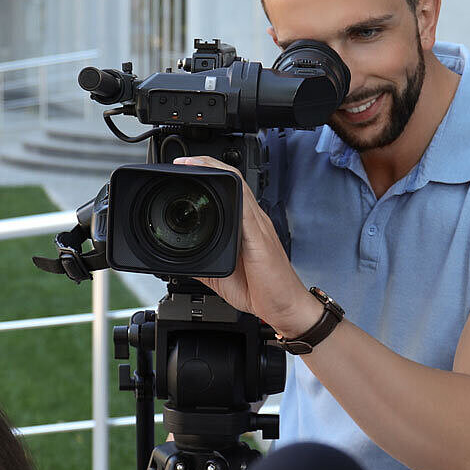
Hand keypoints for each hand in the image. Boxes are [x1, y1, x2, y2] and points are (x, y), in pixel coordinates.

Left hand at [174, 157, 318, 335]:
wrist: (285, 307)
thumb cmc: (263, 291)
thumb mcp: (224, 276)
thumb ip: (206, 263)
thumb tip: (184, 261)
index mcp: (246, 227)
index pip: (230, 191)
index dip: (209, 175)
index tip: (186, 171)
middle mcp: (254, 221)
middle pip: (233, 181)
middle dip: (207, 165)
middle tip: (183, 162)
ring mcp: (259, 226)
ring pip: (239, 186)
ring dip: (215, 170)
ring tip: (193, 163)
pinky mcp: (260, 236)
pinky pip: (246, 206)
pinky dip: (231, 190)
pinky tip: (218, 182)